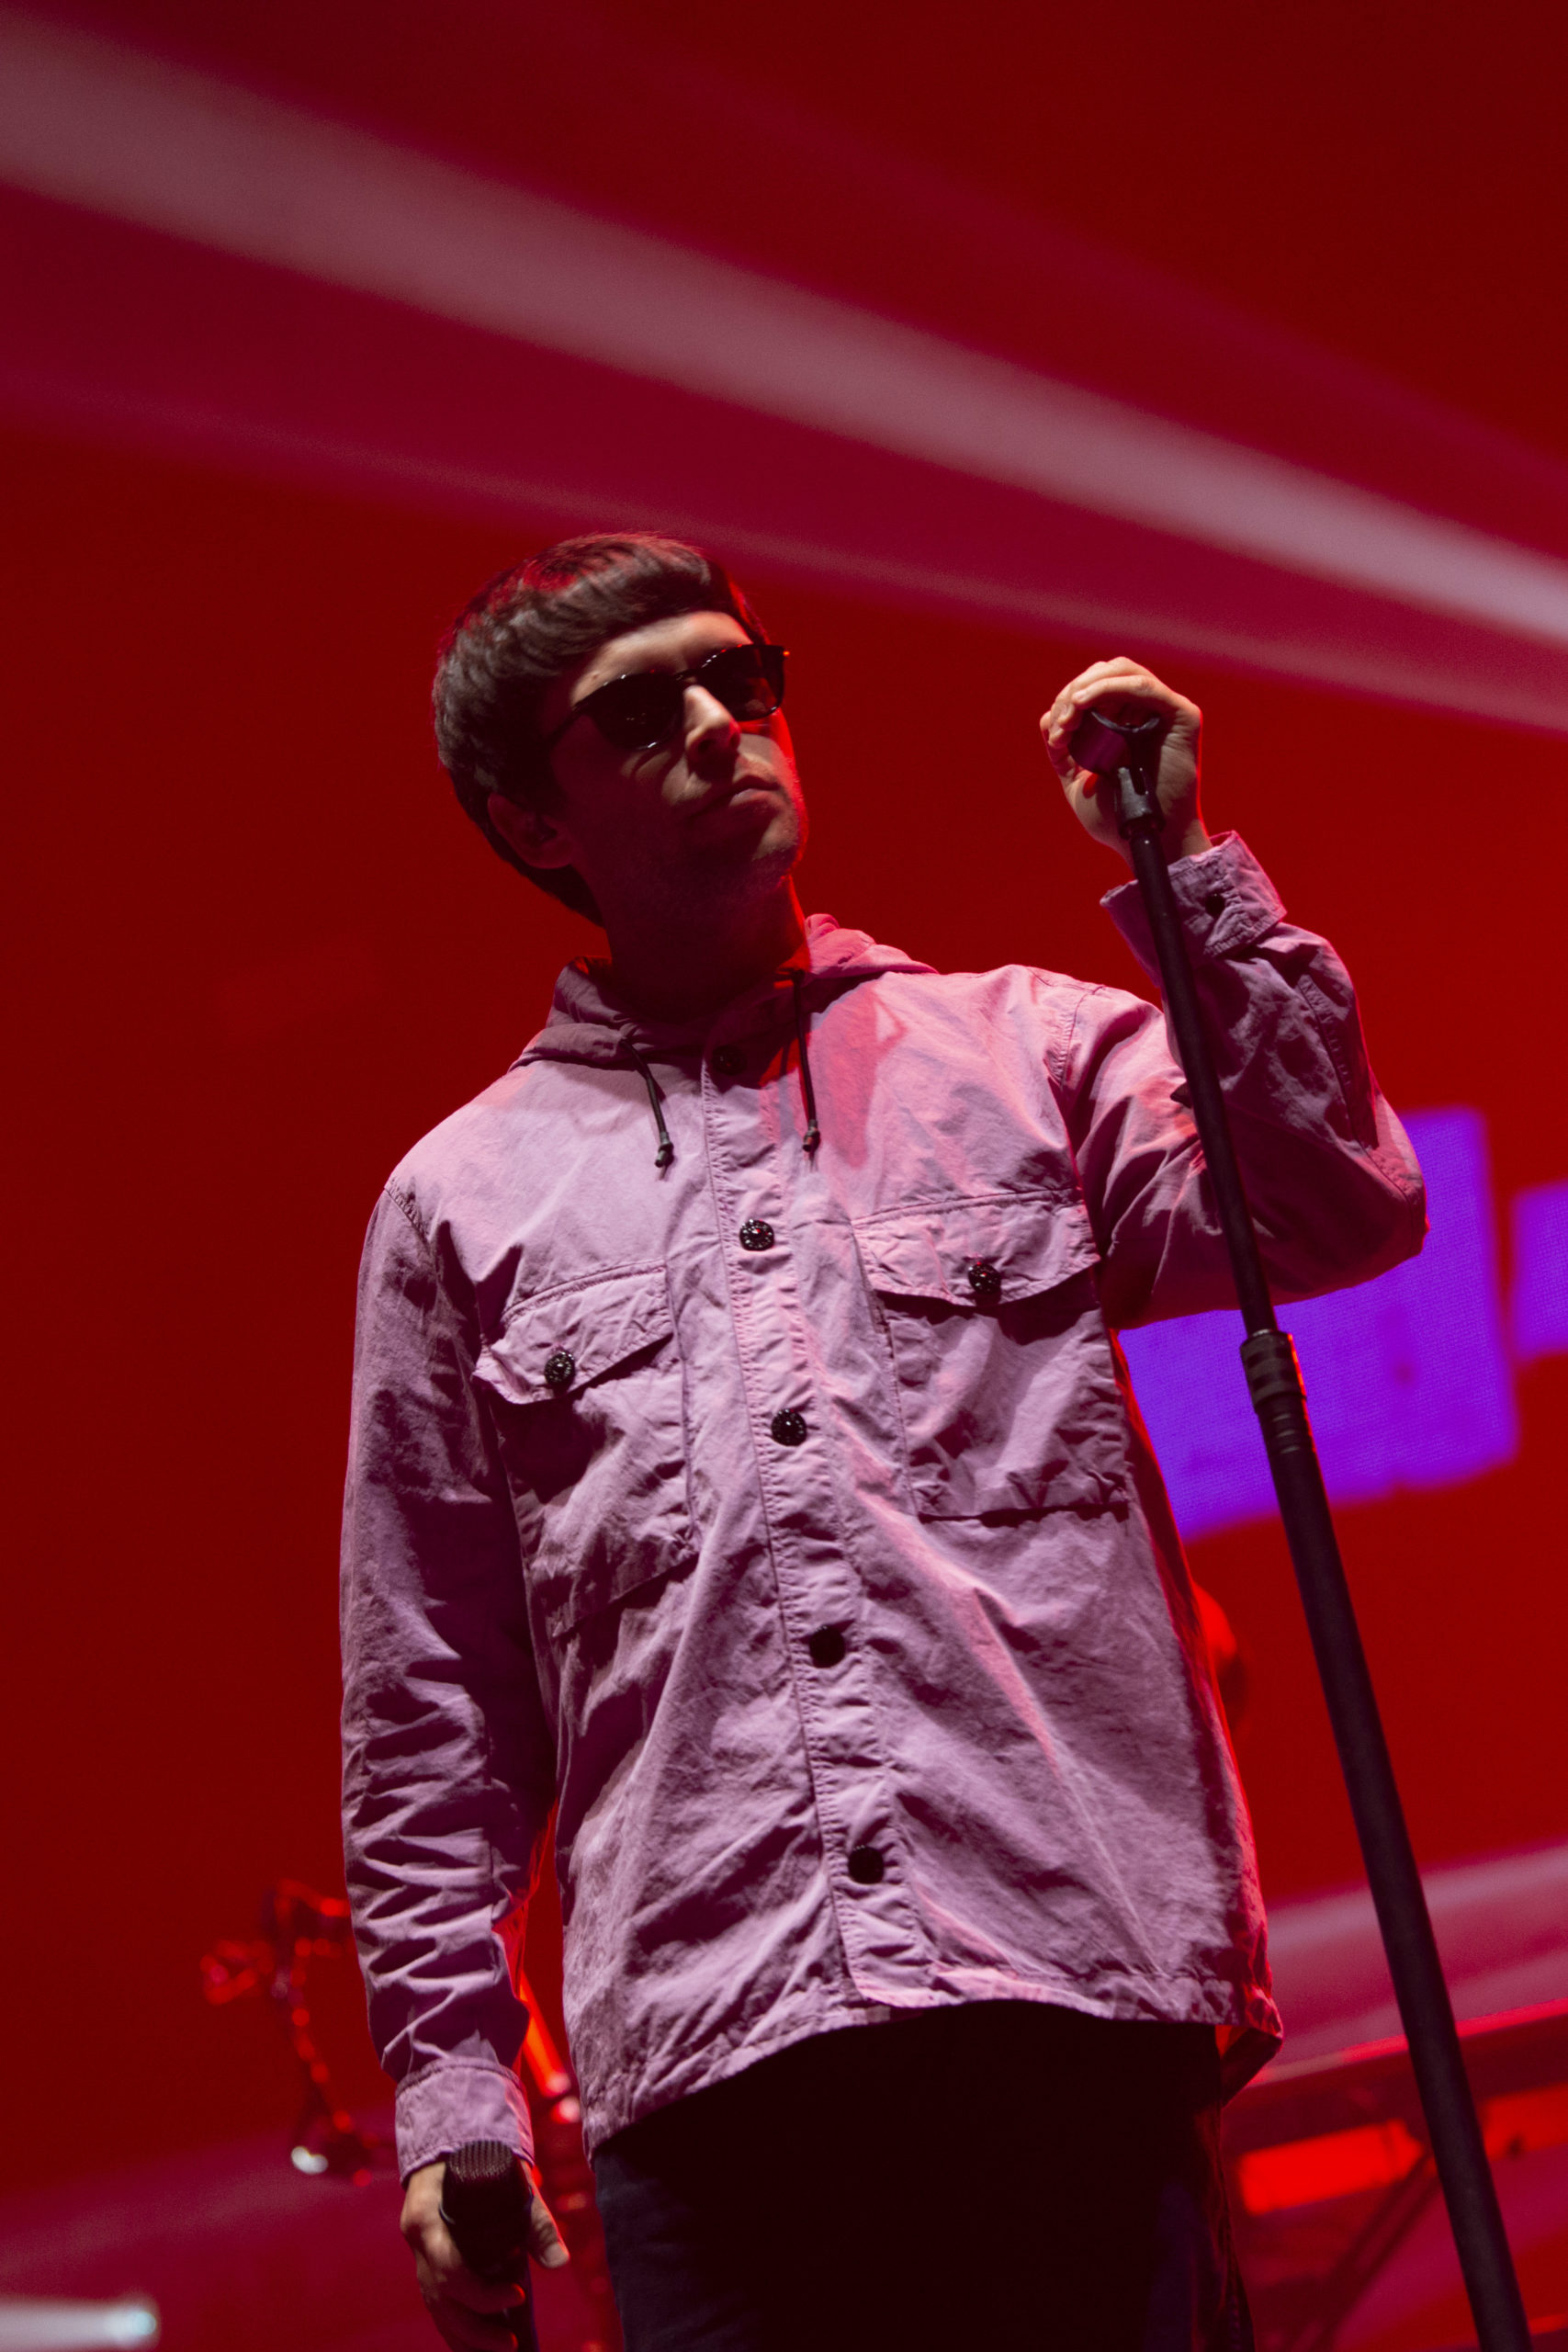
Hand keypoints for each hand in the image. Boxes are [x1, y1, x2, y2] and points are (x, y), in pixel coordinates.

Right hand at [400, 2158, 568, 2349]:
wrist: (451, 2142)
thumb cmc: (483, 2159)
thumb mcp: (510, 2182)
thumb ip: (536, 2222)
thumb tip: (559, 2263)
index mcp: (427, 2216)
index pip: (450, 2269)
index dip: (482, 2293)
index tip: (517, 2296)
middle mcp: (417, 2240)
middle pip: (440, 2299)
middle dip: (476, 2328)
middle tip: (511, 2344)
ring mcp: (418, 2254)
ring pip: (435, 2308)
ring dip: (465, 2337)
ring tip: (502, 2350)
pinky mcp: (425, 2263)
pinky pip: (435, 2304)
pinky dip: (454, 2329)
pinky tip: (475, 2347)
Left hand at [1041, 657, 1209, 865]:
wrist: (1143, 838)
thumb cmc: (1115, 816)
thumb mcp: (1076, 780)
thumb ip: (1061, 750)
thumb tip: (1048, 717)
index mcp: (1123, 721)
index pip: (1093, 687)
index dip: (1067, 701)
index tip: (1055, 735)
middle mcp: (1144, 710)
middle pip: (1104, 673)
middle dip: (1073, 693)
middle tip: (1061, 726)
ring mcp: (1164, 710)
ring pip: (1122, 670)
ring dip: (1088, 688)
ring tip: (1069, 716)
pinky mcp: (1182, 714)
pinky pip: (1144, 686)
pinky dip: (1111, 687)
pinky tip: (1084, 703)